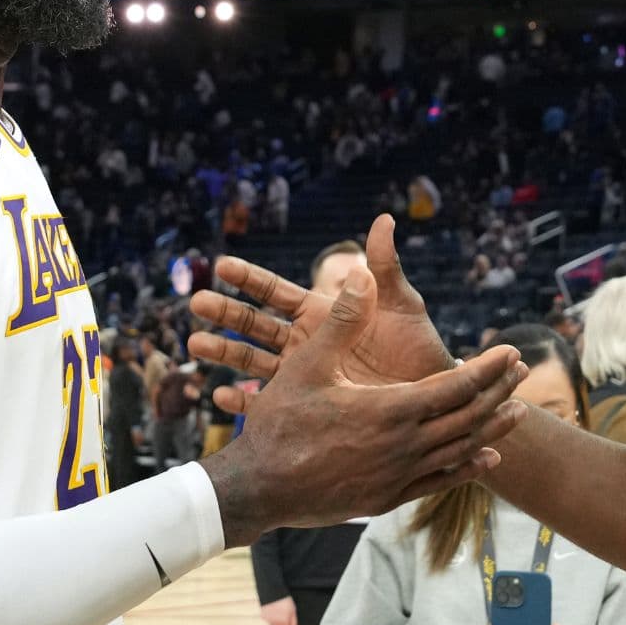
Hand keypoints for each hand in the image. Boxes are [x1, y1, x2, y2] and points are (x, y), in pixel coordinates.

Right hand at [188, 215, 452, 414]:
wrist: (431, 399)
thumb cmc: (417, 346)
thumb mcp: (400, 304)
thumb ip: (385, 267)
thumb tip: (384, 219)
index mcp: (321, 313)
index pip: (277, 292)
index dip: (250, 278)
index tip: (221, 265)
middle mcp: (306, 341)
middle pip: (256, 324)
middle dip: (226, 312)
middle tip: (196, 303)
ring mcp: (304, 374)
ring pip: (253, 361)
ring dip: (225, 352)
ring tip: (194, 345)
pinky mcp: (309, 404)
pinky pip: (269, 402)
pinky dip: (244, 400)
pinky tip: (221, 396)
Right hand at [199, 264, 528, 546]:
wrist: (257, 489)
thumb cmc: (278, 423)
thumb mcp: (306, 365)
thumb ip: (342, 321)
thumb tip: (362, 274)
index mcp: (390, 411)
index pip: (455, 387)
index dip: (486, 369)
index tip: (510, 351)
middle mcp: (403, 447)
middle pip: (467, 418)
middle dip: (498, 393)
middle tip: (523, 372)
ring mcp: (397, 477)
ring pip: (459, 452)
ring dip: (491, 429)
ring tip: (516, 412)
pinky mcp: (386, 498)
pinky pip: (438, 482)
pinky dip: (467, 469)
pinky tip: (484, 460)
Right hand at [259, 596, 298, 624]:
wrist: (273, 591)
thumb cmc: (285, 600)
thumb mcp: (293, 610)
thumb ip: (294, 623)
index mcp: (284, 621)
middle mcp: (275, 623)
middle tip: (285, 618)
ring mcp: (268, 620)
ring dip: (277, 621)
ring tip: (279, 611)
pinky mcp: (263, 616)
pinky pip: (268, 620)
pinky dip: (271, 618)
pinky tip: (273, 610)